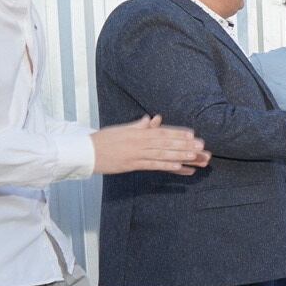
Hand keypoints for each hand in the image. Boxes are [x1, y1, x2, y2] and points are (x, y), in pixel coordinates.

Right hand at [91, 115, 210, 174]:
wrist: (84, 151)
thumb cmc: (103, 140)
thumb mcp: (122, 130)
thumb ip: (139, 126)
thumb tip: (152, 119)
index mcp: (137, 132)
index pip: (161, 132)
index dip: (177, 133)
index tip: (192, 135)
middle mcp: (139, 141)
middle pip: (166, 142)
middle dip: (184, 144)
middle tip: (201, 146)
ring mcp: (136, 153)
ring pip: (162, 153)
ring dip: (180, 155)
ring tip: (195, 156)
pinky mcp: (131, 164)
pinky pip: (152, 164)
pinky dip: (166, 165)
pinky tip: (179, 166)